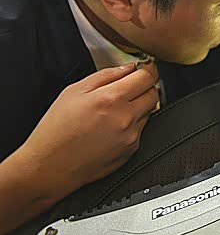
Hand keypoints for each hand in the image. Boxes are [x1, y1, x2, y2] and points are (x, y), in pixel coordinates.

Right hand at [15, 62, 158, 202]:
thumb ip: (105, 75)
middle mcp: (126, 117)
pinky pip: (140, 130)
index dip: (148, 70)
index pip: (147, 77)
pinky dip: (131, 125)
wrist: (50, 166)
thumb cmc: (56, 130)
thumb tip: (127, 68)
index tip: (145, 69)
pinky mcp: (132, 150)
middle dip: (145, 88)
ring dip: (137, 107)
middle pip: (153, 94)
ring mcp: (131, 135)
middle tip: (129, 88)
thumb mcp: (73, 92)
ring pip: (148, 112)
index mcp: (111, 99)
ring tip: (112, 112)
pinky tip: (110, 128)